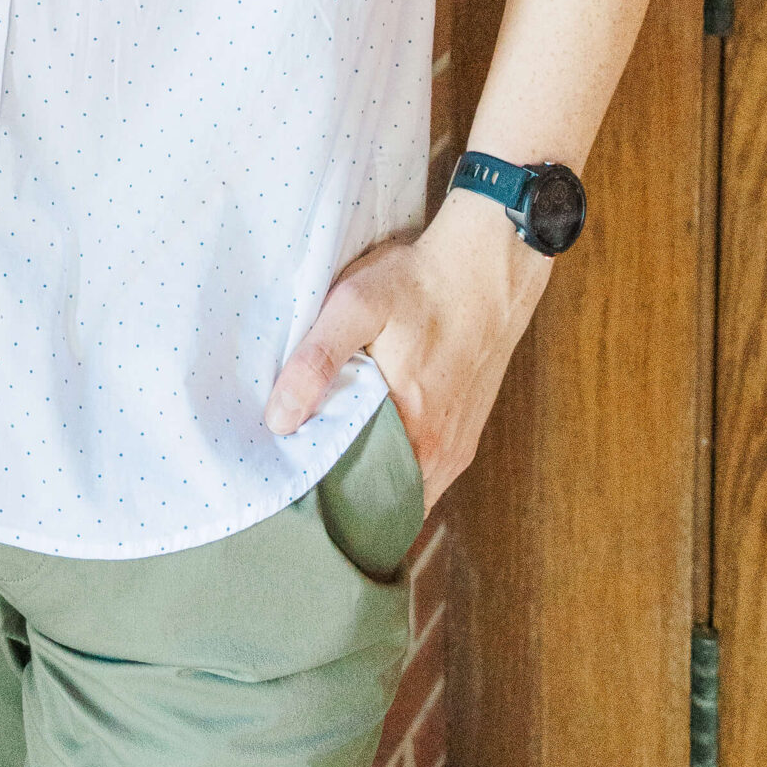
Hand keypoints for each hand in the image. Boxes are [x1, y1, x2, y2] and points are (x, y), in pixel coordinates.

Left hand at [262, 189, 552, 509]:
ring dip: (368, 482)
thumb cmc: (419, 283)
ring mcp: (457, 448)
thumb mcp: (355, 305)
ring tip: (327, 459)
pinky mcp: (465, 435)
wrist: (486, 265)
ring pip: (404, 490)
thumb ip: (316, 361)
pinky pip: (425, 475)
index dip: (319, 497)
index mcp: (413, 433)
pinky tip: (368, 443)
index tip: (287, 483)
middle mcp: (441, 454)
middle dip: (339, 494)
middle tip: (298, 473)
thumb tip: (279, 420)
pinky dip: (394, 469)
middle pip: (380, 500)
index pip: (356, 499)